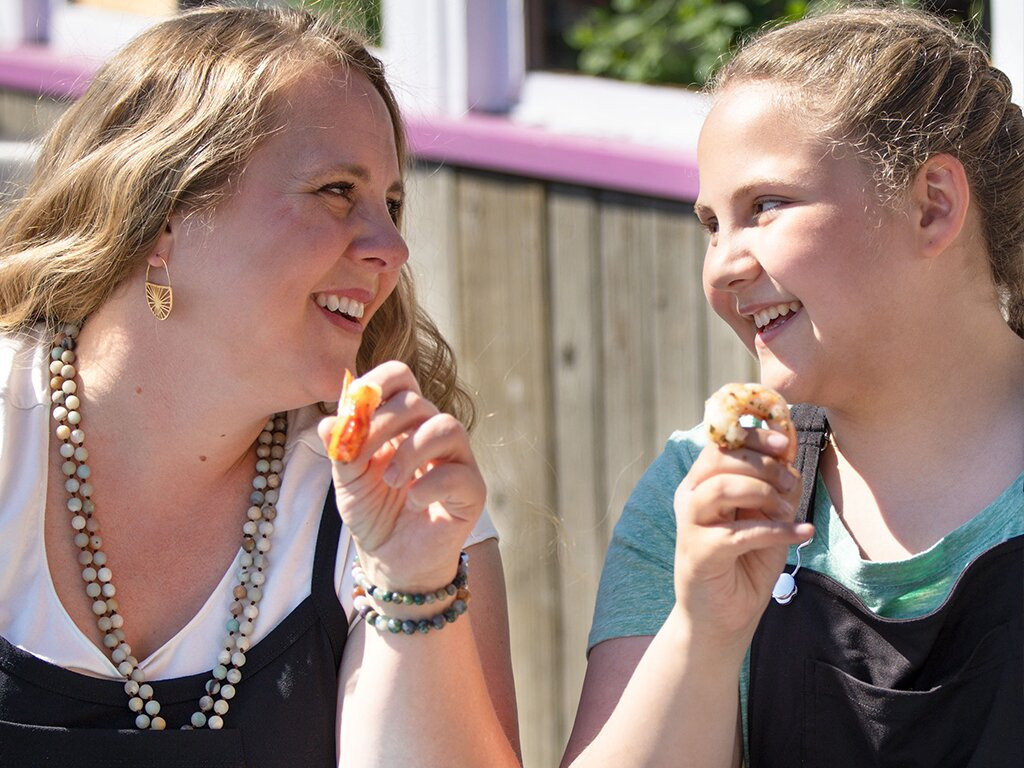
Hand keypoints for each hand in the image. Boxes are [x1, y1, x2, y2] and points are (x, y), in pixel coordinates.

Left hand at [318, 361, 485, 592]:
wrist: (392, 560)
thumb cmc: (373, 512)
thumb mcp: (347, 479)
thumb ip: (340, 449)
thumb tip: (328, 421)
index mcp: (402, 421)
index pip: (400, 377)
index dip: (377, 381)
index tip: (353, 405)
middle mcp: (432, 432)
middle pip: (416, 401)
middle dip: (381, 426)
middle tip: (359, 456)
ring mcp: (457, 459)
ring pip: (446, 426)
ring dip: (410, 451)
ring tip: (391, 482)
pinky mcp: (472, 489)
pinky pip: (457, 472)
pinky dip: (428, 486)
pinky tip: (412, 503)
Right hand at [673, 428, 810, 648]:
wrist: (723, 619)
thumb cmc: (745, 565)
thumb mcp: (768, 518)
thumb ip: (776, 487)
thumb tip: (791, 452)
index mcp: (702, 483)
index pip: (721, 443)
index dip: (753, 435)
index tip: (783, 441)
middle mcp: (691, 498)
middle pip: (720, 458)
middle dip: (763, 463)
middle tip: (790, 480)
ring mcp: (692, 526)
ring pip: (722, 487)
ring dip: (764, 493)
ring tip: (787, 511)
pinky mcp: (700, 553)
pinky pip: (740, 532)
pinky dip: (777, 530)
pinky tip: (803, 534)